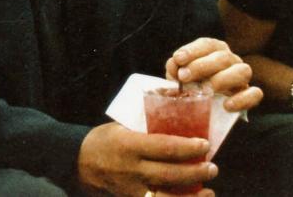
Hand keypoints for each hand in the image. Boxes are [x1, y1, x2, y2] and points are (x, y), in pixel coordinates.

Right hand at [77, 122, 214, 196]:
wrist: (80, 163)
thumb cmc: (104, 140)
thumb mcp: (121, 125)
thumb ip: (146, 122)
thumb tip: (174, 103)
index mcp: (129, 145)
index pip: (164, 147)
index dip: (187, 147)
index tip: (205, 144)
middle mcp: (132, 169)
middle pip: (169, 174)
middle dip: (195, 171)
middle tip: (212, 167)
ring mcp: (132, 189)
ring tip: (209, 191)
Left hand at [164, 38, 262, 112]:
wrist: (203, 108)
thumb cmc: (190, 86)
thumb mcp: (179, 77)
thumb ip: (175, 69)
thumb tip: (174, 65)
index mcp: (214, 50)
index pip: (207, 44)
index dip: (192, 50)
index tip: (178, 59)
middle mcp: (230, 60)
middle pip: (223, 57)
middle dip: (202, 66)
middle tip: (184, 77)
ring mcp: (242, 78)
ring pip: (242, 71)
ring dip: (223, 79)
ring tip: (206, 90)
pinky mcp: (249, 95)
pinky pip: (255, 94)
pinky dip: (242, 99)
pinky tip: (226, 105)